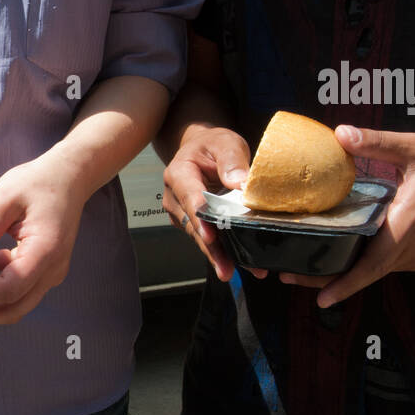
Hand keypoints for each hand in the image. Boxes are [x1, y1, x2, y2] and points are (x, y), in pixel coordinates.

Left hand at [0, 153, 87, 324]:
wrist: (70, 177)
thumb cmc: (39, 182)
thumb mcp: (4, 200)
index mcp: (44, 252)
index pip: (10, 289)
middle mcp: (52, 270)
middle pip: (15, 309)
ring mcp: (50, 273)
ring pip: (16, 303)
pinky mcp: (44, 270)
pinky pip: (19, 288)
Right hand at [162, 124, 265, 281]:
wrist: (202, 151)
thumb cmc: (212, 145)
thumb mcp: (225, 142)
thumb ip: (232, 159)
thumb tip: (239, 183)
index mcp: (178, 174)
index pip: (190, 198)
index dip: (200, 218)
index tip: (210, 236)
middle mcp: (174, 198)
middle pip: (193, 226)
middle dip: (211, 248)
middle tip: (225, 268)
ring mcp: (181, 214)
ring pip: (199, 238)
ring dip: (217, 255)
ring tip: (234, 271)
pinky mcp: (192, 224)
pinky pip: (207, 240)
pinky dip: (222, 252)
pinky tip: (237, 266)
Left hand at [280, 126, 414, 307]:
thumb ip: (377, 143)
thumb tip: (341, 134)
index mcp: (406, 228)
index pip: (371, 265)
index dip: (346, 283)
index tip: (322, 298)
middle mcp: (410, 250)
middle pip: (363, 273)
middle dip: (326, 278)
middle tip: (287, 275)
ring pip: (372, 271)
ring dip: (341, 272)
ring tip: (303, 267)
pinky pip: (384, 264)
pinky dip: (361, 264)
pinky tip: (338, 254)